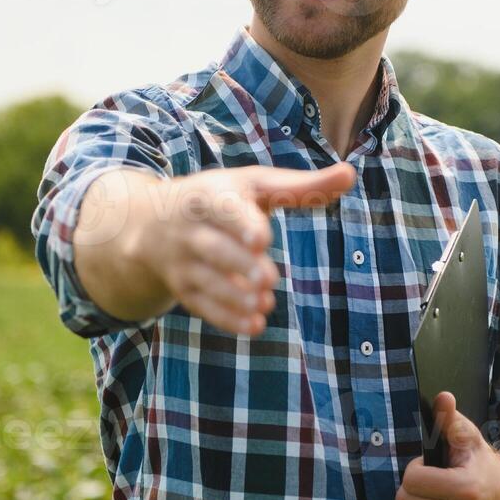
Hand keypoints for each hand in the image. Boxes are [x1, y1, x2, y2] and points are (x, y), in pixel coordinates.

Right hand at [123, 161, 354, 334]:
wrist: (150, 224)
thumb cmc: (220, 198)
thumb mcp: (254, 185)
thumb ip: (300, 186)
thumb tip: (350, 174)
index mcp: (209, 196)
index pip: (222, 208)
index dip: (240, 223)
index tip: (262, 239)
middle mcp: (191, 230)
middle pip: (212, 248)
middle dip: (238, 264)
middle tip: (268, 278)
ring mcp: (183, 262)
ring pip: (206, 281)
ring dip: (234, 296)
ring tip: (266, 304)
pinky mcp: (183, 289)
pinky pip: (202, 306)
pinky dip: (226, 319)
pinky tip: (255, 326)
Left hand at [396, 391, 499, 499]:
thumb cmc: (480, 463)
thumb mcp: (468, 437)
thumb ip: (450, 419)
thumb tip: (443, 396)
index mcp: (465, 488)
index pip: (411, 481)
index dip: (415, 469)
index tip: (429, 466)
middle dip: (411, 488)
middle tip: (431, 482)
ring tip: (434, 497)